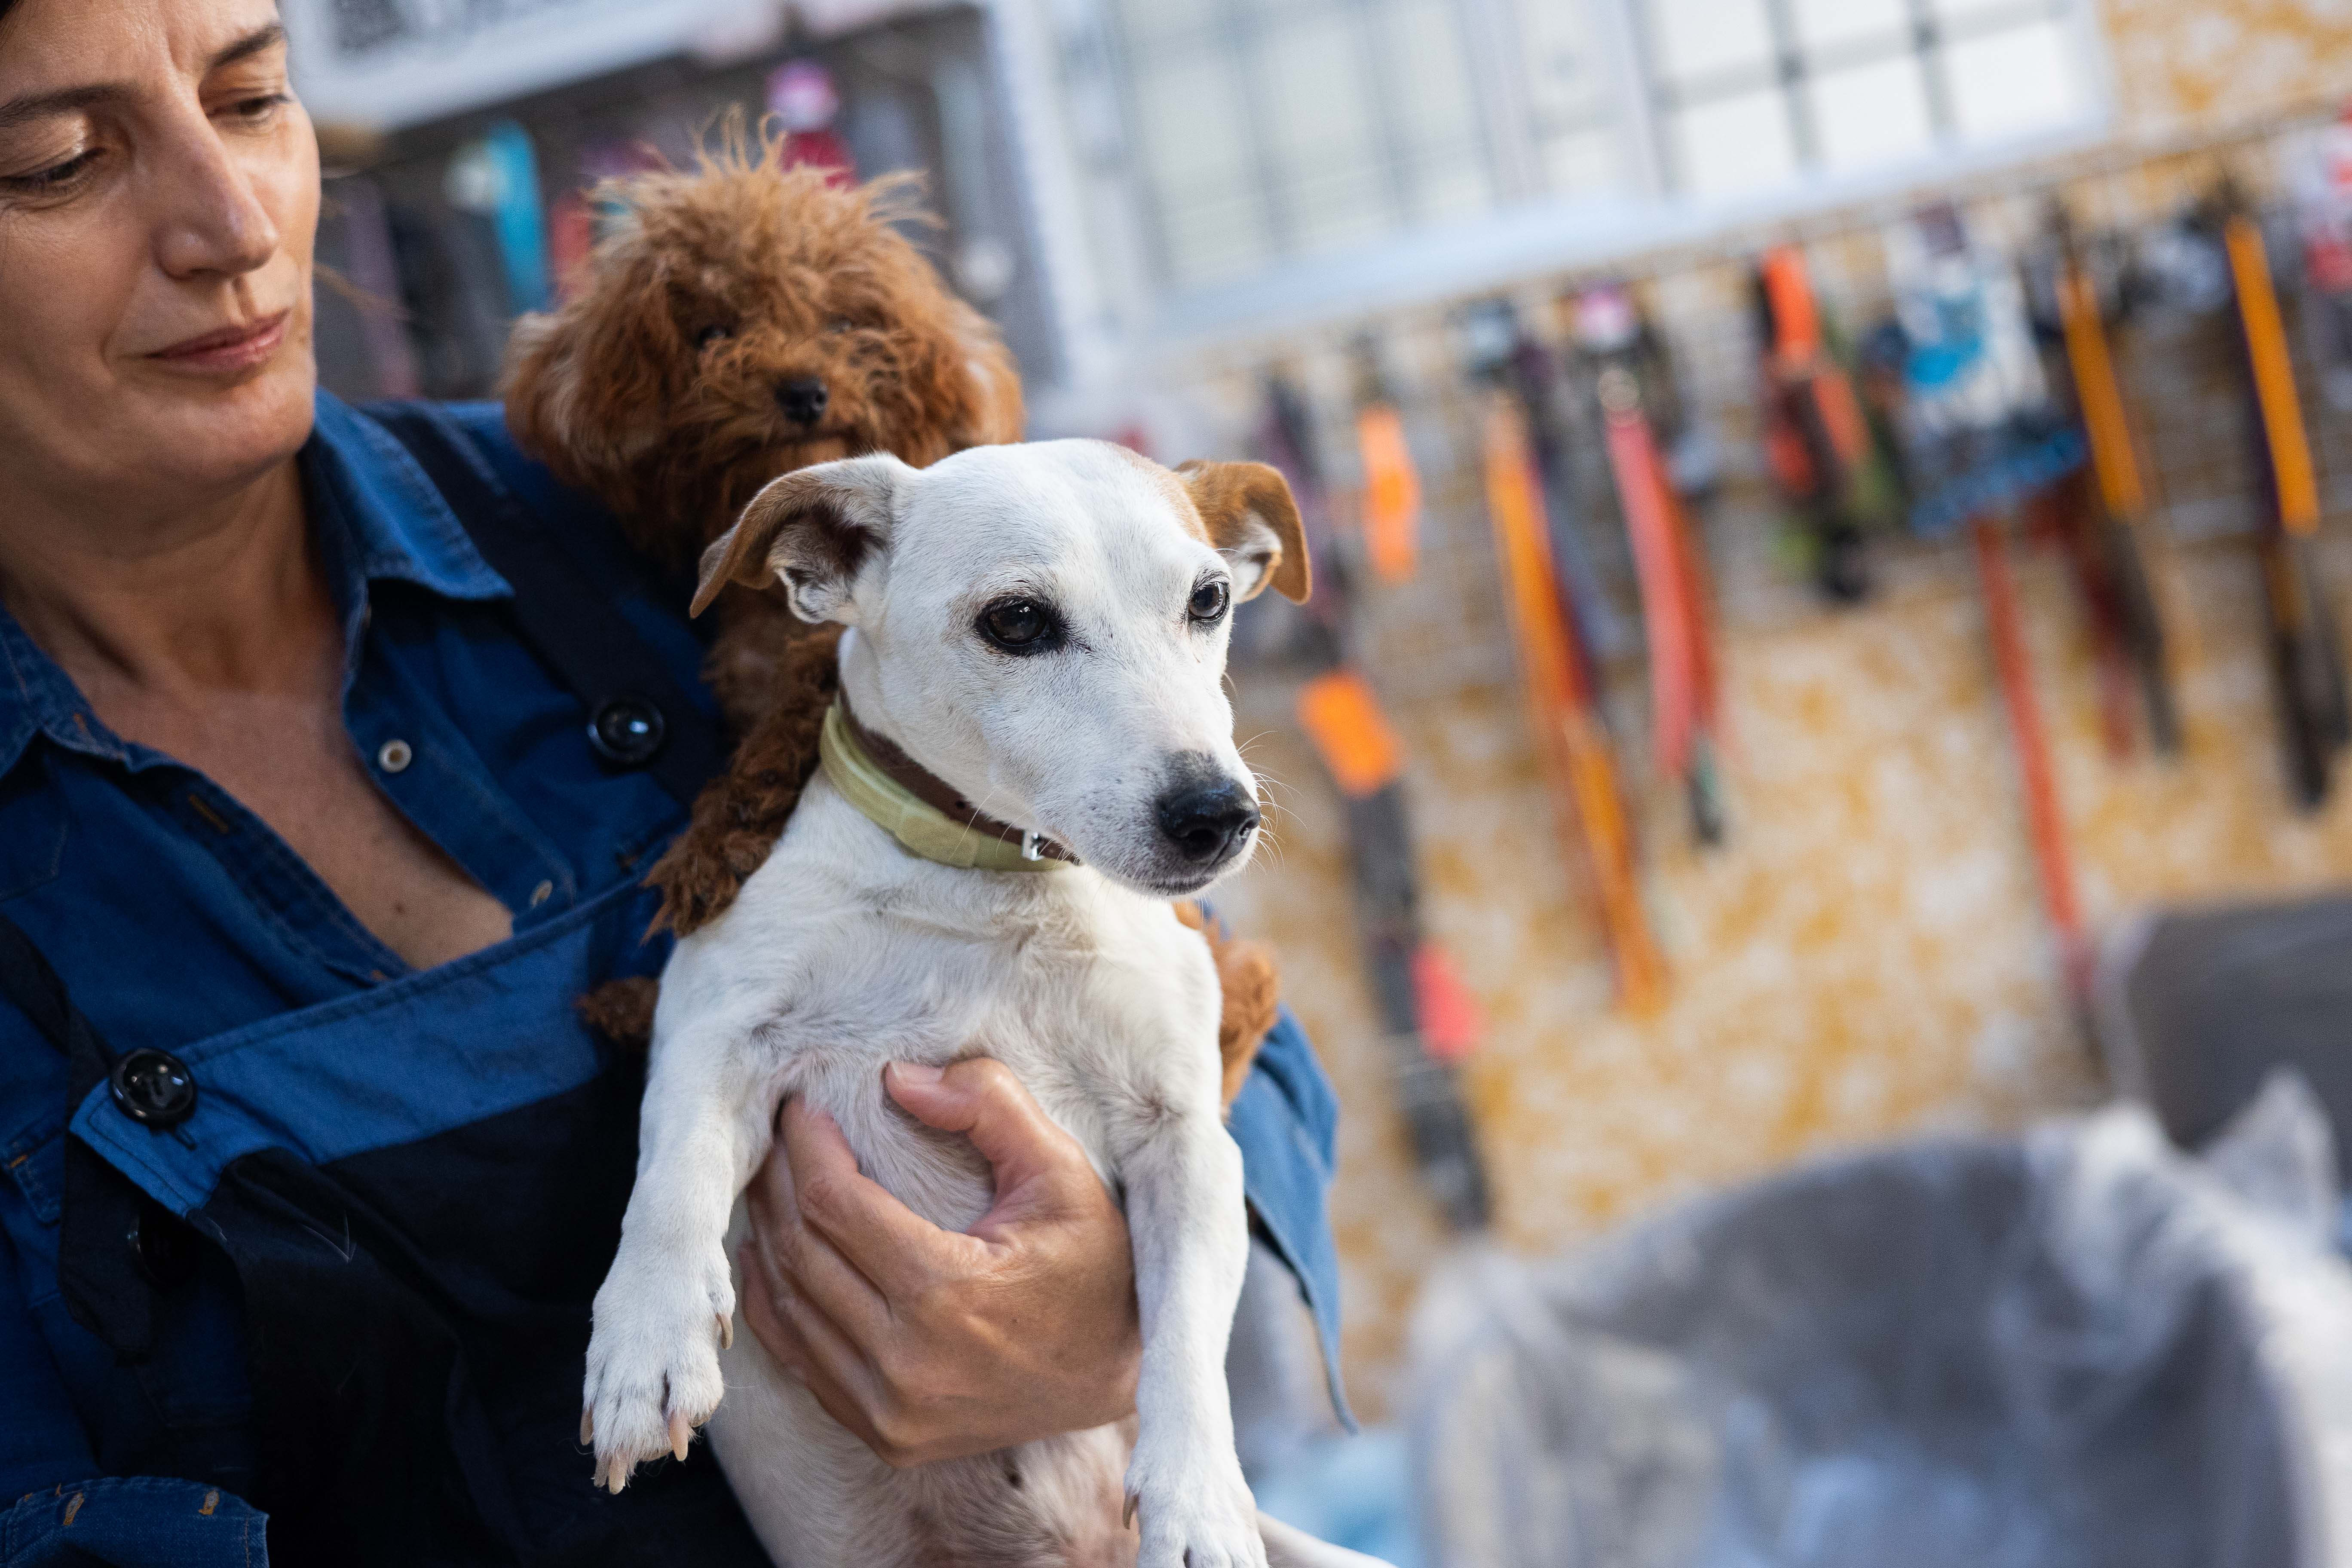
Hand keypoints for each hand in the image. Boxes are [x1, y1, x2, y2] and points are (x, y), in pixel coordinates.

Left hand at [738, 1058, 1142, 1467]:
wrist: (1122, 1374)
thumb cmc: (1095, 1266)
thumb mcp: (1063, 1172)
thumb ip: (990, 1106)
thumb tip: (897, 1077)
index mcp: (947, 1295)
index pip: (834, 1203)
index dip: (807, 1146)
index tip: (803, 1106)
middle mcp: (906, 1364)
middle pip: (802, 1251)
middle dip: (778, 1182)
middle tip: (778, 1135)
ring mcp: (890, 1413)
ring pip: (788, 1308)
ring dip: (767, 1239)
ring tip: (772, 1183)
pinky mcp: (884, 1438)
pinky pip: (800, 1361)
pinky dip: (775, 1304)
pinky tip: (774, 1256)